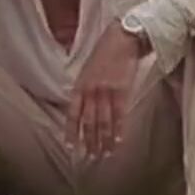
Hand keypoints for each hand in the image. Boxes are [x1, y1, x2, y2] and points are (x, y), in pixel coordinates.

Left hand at [66, 21, 145, 156]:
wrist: (123, 37)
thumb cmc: (106, 51)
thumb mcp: (88, 68)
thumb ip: (85, 87)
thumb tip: (84, 106)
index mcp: (80, 85)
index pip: (72, 113)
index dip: (71, 131)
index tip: (71, 146)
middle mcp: (90, 90)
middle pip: (88, 122)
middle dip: (89, 141)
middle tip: (91, 157)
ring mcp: (106, 91)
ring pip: (103, 122)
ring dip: (103, 140)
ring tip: (105, 154)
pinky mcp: (122, 90)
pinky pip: (119, 115)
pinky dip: (118, 130)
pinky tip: (117, 141)